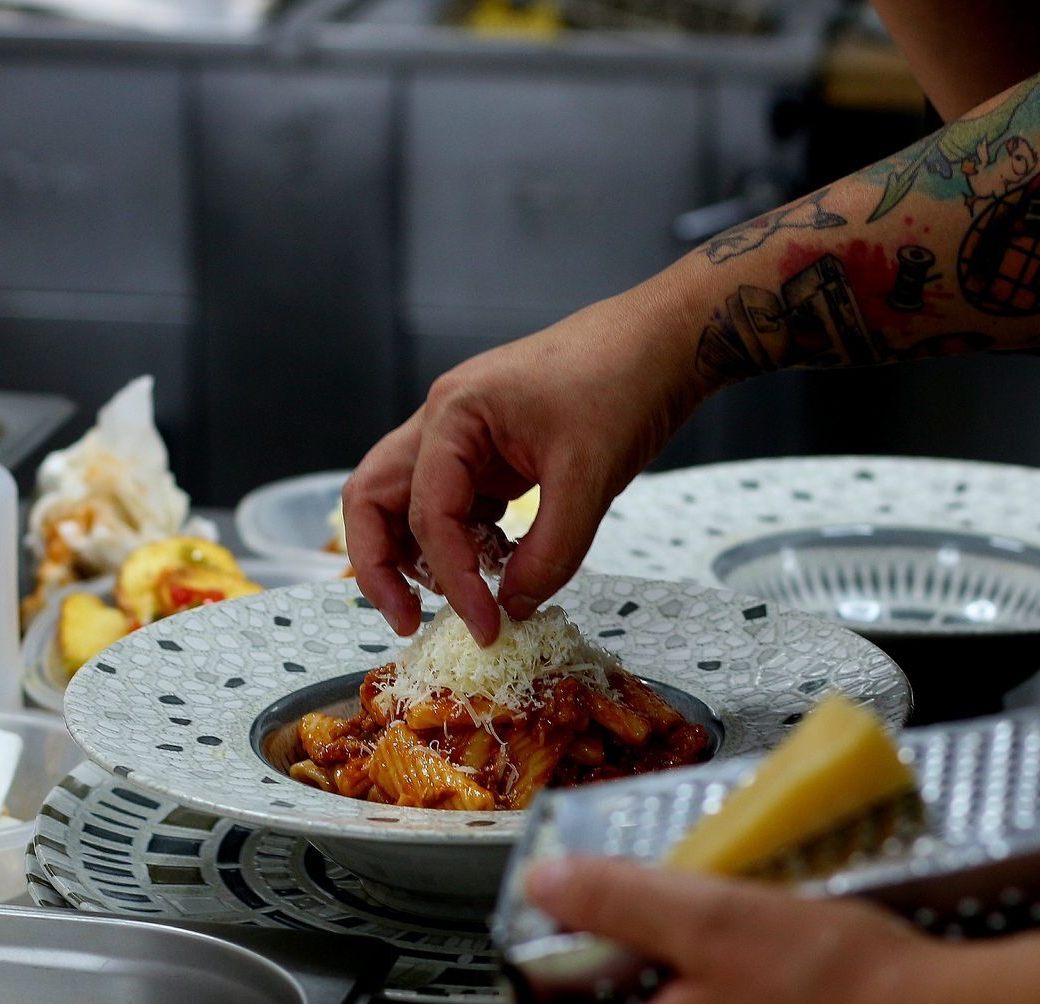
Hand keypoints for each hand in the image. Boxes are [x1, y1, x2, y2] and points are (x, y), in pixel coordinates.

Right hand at [343, 280, 705, 644]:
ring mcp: (466, 436)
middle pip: (375, 500)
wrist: (664, 342)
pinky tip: (502, 563)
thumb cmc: (624, 383)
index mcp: (454, 414)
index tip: (484, 625)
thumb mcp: (589, 478)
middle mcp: (444, 421)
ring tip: (467, 597)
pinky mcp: (492, 452)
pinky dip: (465, 541)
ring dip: (422, 555)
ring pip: (409, 504)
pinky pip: (457, 504)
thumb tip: (513, 608)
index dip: (452, 579)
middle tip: (406, 623)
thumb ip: (550, 553)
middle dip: (380, 566)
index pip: (427, 515)